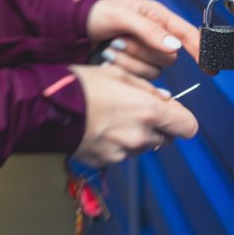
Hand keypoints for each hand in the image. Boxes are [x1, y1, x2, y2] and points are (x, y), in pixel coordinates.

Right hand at [70, 65, 198, 166]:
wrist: (45, 108)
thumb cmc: (80, 84)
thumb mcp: (117, 73)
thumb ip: (146, 88)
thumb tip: (164, 99)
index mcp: (147, 111)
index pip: (188, 127)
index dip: (181, 118)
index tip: (170, 111)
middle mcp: (139, 136)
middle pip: (167, 139)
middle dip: (158, 127)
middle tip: (136, 111)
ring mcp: (123, 152)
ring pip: (143, 147)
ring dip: (136, 136)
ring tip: (112, 118)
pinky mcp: (106, 161)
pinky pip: (121, 154)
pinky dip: (116, 144)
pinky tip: (98, 129)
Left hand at [86, 0, 200, 78]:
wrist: (75, 30)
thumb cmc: (97, 14)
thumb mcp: (122, 15)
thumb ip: (149, 30)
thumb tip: (174, 45)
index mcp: (157, 17)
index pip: (186, 34)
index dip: (199, 49)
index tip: (208, 66)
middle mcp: (155, 36)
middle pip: (168, 58)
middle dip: (143, 52)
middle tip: (119, 40)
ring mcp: (144, 53)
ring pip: (153, 71)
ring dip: (130, 61)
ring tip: (111, 46)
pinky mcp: (134, 67)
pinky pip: (139, 78)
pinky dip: (123, 68)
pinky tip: (109, 56)